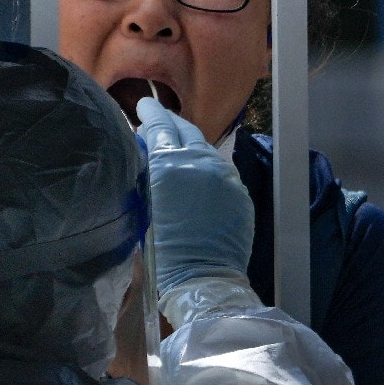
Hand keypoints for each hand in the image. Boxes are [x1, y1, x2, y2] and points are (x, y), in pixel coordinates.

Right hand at [136, 97, 252, 295]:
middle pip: (186, 131)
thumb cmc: (162, 251)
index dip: (150, 113)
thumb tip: (147, 148)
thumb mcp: (143, 206)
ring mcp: (226, 176)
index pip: (161, 125)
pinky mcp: (240, 192)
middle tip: (157, 121)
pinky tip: (197, 173)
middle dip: (170, 123)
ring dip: (189, 145)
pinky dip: (206, 166)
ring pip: (205, 149)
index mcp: (171, 164)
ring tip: (176, 147)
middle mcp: (202, 162)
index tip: (143, 106)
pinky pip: (221, 170)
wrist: (202, 278)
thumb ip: (147, 171)